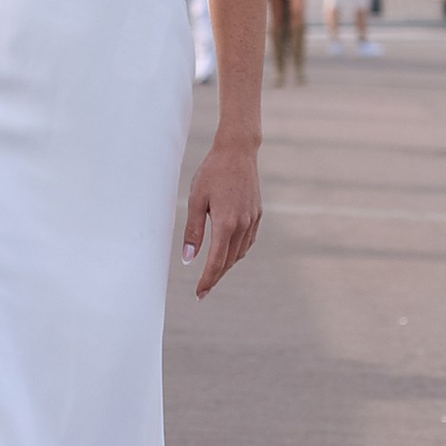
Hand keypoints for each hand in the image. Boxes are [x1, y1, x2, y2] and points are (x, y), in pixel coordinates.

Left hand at [182, 137, 261, 297]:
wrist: (237, 152)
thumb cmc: (212, 173)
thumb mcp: (196, 200)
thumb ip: (193, 231)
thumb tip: (188, 258)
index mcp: (226, 223)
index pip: (216, 262)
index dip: (207, 280)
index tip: (199, 294)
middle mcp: (242, 226)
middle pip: (229, 261)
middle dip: (215, 276)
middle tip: (203, 289)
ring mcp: (252, 220)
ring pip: (239, 253)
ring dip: (226, 265)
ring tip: (212, 272)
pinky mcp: (257, 215)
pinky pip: (247, 242)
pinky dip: (236, 251)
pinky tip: (227, 252)